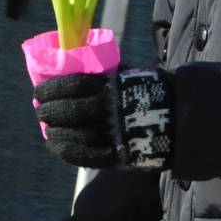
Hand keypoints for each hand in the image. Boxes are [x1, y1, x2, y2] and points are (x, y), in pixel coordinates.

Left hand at [34, 68, 174, 169]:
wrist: (181, 115)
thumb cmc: (148, 89)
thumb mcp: (127, 71)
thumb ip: (102, 71)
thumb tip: (70, 64)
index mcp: (112, 84)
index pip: (72, 85)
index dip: (51, 89)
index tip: (39, 91)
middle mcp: (111, 109)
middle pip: (70, 110)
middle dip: (49, 111)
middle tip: (40, 110)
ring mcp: (114, 133)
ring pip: (75, 134)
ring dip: (55, 132)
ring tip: (48, 129)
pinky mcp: (118, 153)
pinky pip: (86, 156)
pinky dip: (67, 151)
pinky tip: (56, 145)